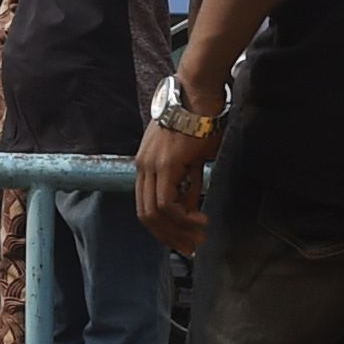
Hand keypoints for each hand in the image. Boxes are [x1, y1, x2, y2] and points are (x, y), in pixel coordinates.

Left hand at [135, 113, 217, 256]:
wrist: (197, 95)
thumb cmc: (198, 122)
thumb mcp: (192, 159)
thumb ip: (188, 184)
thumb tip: (191, 208)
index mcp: (145, 165)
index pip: (146, 206)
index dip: (162, 228)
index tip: (181, 240)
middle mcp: (143, 167)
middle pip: (146, 215)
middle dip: (169, 236)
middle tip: (190, 248)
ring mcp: (151, 166)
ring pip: (156, 213)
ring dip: (178, 230)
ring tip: (200, 236)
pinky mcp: (165, 165)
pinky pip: (168, 203)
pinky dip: (184, 218)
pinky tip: (200, 219)